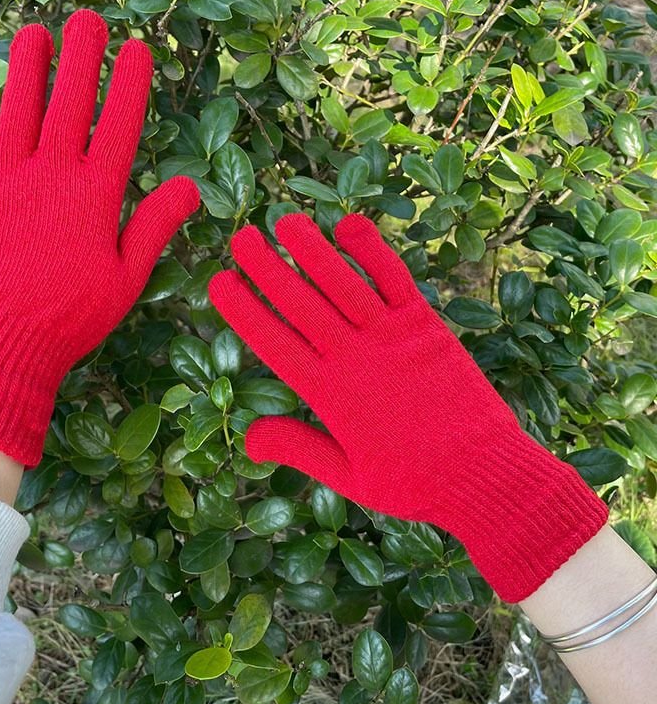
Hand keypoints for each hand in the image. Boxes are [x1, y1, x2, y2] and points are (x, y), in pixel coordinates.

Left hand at [0, 9, 198, 466]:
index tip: (137, 49)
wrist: (2, 341)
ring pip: (18, 108)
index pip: (118, 125)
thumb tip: (192, 185)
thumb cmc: (72, 315)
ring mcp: (6, 179)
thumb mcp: (128, 276)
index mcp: (95, 195)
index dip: (129, 84)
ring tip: (35, 33)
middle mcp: (52, 174)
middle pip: (70, 102)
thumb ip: (155, 225)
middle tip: (87, 19)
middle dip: (82, 57)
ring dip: (27, 67)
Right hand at [209, 212, 607, 601]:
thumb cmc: (413, 482)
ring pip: (341, 282)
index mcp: (329, 394)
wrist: (484, 473)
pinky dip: (371, 250)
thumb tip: (247, 438)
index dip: (243, 309)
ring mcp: (391, 335)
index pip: (274, 341)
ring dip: (311, 249)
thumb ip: (296, 448)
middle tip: (240, 237)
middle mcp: (354, 356)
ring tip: (285, 222)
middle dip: (267, 267)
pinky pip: (393, 278)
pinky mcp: (425, 324)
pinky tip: (348, 225)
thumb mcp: (348, 478)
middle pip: (301, 302)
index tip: (219, 282)